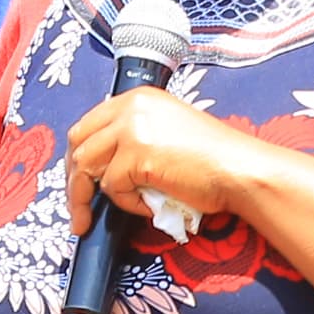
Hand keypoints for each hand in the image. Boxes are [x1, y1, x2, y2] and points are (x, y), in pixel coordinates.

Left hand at [65, 88, 275, 236]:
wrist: (239, 169)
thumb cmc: (211, 160)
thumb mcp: (164, 134)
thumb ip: (132, 139)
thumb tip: (99, 169)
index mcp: (137, 98)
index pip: (87, 125)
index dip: (79, 159)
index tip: (80, 185)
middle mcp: (131, 106)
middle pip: (78, 143)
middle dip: (74, 181)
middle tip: (80, 212)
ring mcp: (132, 127)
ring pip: (87, 166)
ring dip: (94, 198)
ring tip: (114, 215)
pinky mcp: (137, 153)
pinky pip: (112, 187)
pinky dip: (128, 204)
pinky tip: (151, 205)